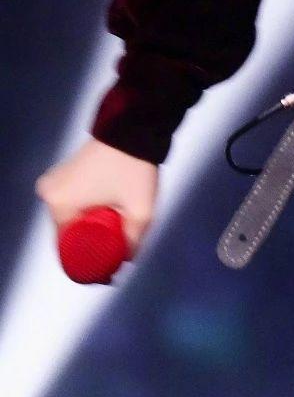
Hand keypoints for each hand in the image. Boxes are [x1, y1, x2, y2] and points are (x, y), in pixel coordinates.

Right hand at [35, 137, 158, 259]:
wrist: (135, 126)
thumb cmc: (134, 168)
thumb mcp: (141, 211)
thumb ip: (134, 241)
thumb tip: (126, 260)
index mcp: (59, 205)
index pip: (66, 247)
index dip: (86, 261)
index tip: (106, 269)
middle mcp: (49, 194)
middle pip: (69, 231)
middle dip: (89, 243)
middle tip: (114, 251)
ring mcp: (54, 180)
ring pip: (71, 216)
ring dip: (87, 225)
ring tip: (113, 232)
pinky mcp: (63, 171)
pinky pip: (71, 201)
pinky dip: (85, 209)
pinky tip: (104, 214)